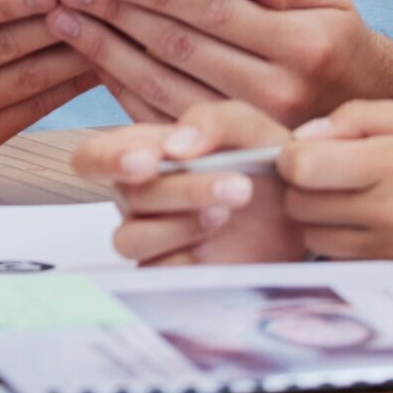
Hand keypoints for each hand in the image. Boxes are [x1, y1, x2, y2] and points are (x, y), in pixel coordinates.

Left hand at [46, 0, 392, 124]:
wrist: (361, 111)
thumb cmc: (338, 41)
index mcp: (302, 47)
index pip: (217, 15)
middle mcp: (277, 93)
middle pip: (180, 49)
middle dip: (119, 15)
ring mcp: (251, 129)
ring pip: (162, 87)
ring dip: (107, 52)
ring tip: (67, 20)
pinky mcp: (228, 151)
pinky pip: (163, 119)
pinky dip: (122, 90)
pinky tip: (93, 61)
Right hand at [73, 99, 304, 264]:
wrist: (299, 212)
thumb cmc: (262, 162)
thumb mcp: (248, 127)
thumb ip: (212, 121)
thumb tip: (176, 144)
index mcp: (144, 152)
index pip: (94, 157)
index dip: (109, 160)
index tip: (148, 162)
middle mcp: (138, 195)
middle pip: (128, 196)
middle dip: (181, 190)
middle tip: (238, 186)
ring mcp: (150, 236)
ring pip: (132, 238)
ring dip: (181, 225)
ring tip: (228, 214)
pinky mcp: (167, 271)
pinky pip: (154, 272)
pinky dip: (185, 258)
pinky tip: (216, 247)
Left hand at [278, 98, 392, 262]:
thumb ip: (362, 117)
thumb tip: (307, 134)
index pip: (301, 169)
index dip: (292, 152)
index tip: (311, 143)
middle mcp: (388, 215)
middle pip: (298, 205)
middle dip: (298, 182)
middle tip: (324, 164)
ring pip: (313, 237)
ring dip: (314, 212)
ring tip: (344, 189)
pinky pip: (341, 256)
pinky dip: (336, 236)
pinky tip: (362, 213)